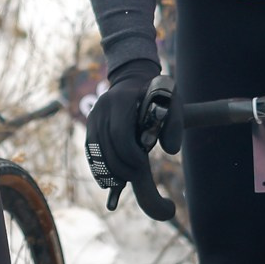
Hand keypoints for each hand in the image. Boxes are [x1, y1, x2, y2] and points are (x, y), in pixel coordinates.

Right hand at [85, 59, 175, 194]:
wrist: (133, 81)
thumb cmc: (155, 95)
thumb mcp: (171, 103)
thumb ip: (174, 124)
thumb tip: (171, 150)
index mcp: (121, 99)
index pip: (120, 133)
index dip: (130, 153)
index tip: (143, 163)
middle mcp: (102, 107)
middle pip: (106, 144)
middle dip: (120, 166)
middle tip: (134, 177)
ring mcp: (93, 115)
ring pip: (95, 150)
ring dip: (108, 170)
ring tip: (121, 182)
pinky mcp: (89, 124)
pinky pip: (90, 150)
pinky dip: (98, 167)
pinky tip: (107, 180)